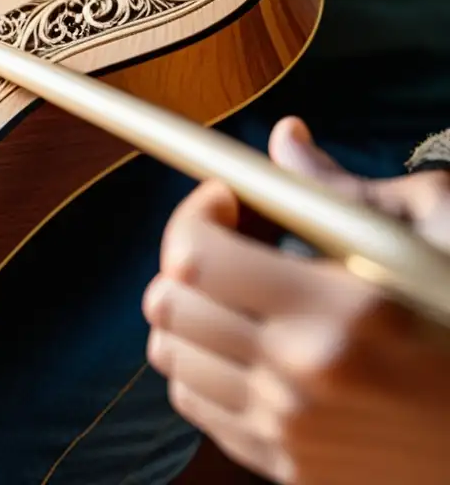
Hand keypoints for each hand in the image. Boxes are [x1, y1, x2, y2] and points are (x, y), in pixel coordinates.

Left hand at [142, 116, 449, 483]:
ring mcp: (290, 432)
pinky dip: (202, 365)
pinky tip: (245, 345)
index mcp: (341, 311)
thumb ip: (343, 190)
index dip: (194, 214)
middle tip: (225, 242)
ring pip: (169, 355)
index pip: (196, 257)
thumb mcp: (439, 232)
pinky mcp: (289, 469)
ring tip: (233, 295)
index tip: (224, 200)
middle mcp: (302, 377)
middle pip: (168, 304)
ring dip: (188, 312)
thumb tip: (283, 138)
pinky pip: (196, 404)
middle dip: (184, 257)